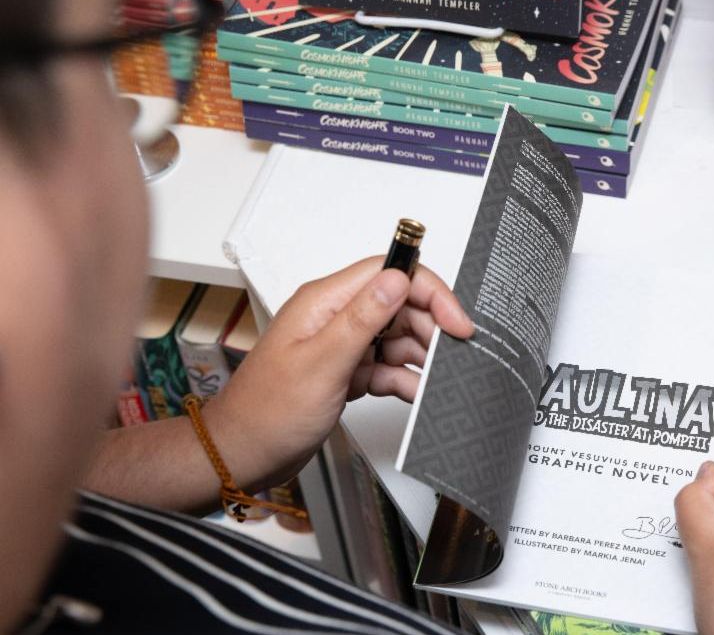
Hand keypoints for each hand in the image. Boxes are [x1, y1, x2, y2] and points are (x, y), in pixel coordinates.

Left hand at [208, 257, 473, 488]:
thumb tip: (397, 278)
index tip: (456, 320)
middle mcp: (334, 317)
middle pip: (399, 304)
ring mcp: (341, 345)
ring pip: (397, 337)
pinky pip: (388, 367)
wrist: (242, 455)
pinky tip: (418, 394)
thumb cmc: (266, 413)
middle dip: (430, 328)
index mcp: (324, 302)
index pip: (388, 273)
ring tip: (440, 378)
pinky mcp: (347, 372)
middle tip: (452, 356)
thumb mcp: (321, 364)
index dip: (429, 291)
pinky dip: (406, 379)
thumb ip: (363, 319)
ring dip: (421, 357)